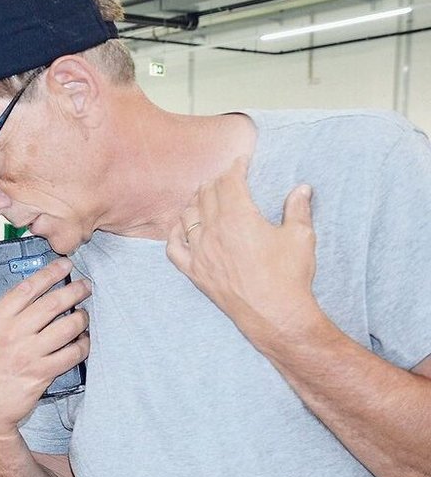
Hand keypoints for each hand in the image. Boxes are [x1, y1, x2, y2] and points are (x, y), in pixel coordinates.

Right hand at [0, 258, 89, 438]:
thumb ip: (5, 317)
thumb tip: (32, 296)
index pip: (27, 288)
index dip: (49, 273)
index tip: (64, 264)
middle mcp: (13, 334)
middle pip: (53, 304)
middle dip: (75, 290)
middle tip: (85, 285)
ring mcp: (29, 354)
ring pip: (68, 327)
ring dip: (82, 318)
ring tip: (85, 315)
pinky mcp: (42, 373)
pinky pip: (72, 354)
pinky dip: (83, 345)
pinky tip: (84, 341)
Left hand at [167, 158, 321, 345]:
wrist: (275, 314)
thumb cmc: (290, 275)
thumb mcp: (300, 236)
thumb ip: (298, 208)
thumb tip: (302, 188)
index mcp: (238, 217)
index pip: (229, 182)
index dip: (234, 168)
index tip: (241, 162)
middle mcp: (213, 232)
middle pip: (206, 195)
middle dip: (216, 181)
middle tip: (226, 178)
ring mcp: (199, 253)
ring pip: (187, 217)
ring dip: (196, 202)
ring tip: (205, 197)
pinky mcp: (194, 272)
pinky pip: (173, 248)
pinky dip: (175, 233)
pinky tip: (181, 227)